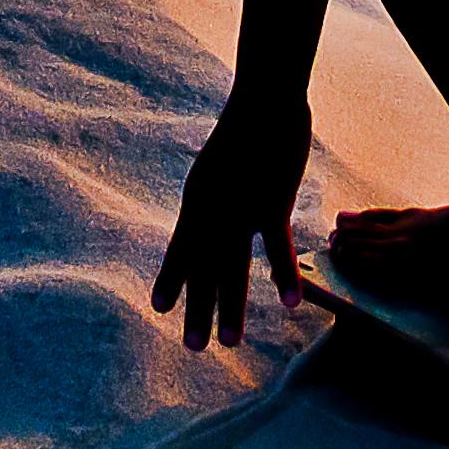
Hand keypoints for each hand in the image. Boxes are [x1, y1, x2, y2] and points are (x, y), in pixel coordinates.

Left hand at [150, 93, 308, 350]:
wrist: (264, 100)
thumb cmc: (246, 128)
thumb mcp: (218, 165)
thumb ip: (216, 194)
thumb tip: (214, 213)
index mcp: (197, 200)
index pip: (181, 247)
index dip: (172, 278)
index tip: (159, 308)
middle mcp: (211, 210)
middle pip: (204, 267)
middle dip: (199, 309)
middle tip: (194, 348)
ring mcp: (239, 210)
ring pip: (232, 267)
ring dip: (231, 307)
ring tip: (229, 343)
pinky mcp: (270, 204)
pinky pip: (276, 248)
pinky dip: (283, 276)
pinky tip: (289, 304)